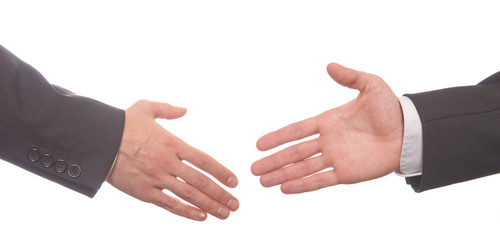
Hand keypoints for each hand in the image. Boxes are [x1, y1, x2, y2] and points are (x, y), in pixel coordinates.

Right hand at [107, 100, 238, 220]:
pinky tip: (201, 217)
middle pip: (201, 181)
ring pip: (189, 195)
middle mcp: (168, 162)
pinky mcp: (144, 192)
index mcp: (172, 143)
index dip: (221, 171)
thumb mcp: (146, 107)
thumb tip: (184, 109)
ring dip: (210, 205)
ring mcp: (157, 178)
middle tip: (235, 204)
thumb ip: (168, 109)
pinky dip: (186, 212)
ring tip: (225, 213)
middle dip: (221, 194)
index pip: (204, 160)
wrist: (97, 140)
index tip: (234, 181)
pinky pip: (169, 204)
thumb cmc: (121, 123)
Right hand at [251, 63, 402, 193]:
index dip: (277, 137)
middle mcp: (327, 141)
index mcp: (328, 121)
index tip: (259, 144)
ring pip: (302, 168)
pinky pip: (321, 180)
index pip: (297, 130)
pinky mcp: (347, 173)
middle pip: (294, 153)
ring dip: (282, 175)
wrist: (409, 132)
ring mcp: (336, 158)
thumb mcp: (370, 85)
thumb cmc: (390, 108)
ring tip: (262, 182)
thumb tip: (329, 65)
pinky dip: (303, 185)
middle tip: (253, 170)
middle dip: (273, 161)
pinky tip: (286, 189)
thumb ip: (349, 77)